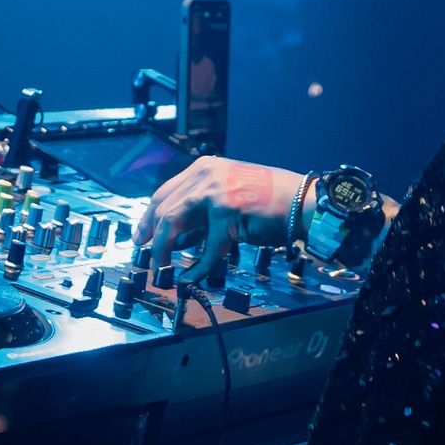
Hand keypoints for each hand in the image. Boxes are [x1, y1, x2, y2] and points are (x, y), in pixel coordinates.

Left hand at [134, 157, 307, 281]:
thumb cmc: (270, 202)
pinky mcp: (227, 210)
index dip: (149, 217)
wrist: (303, 202)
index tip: (141, 236)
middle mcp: (206, 173)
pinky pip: (205, 246)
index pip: (165, 192)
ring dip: (164, 249)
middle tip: (147, 256)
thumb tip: (177, 236)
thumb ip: (202, 211)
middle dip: (150, 235)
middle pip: (163, 206)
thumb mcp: (228, 197)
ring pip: (174, 221)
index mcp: (205, 167)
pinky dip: (196, 266)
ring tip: (161, 267)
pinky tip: (191, 277)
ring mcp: (216, 189)